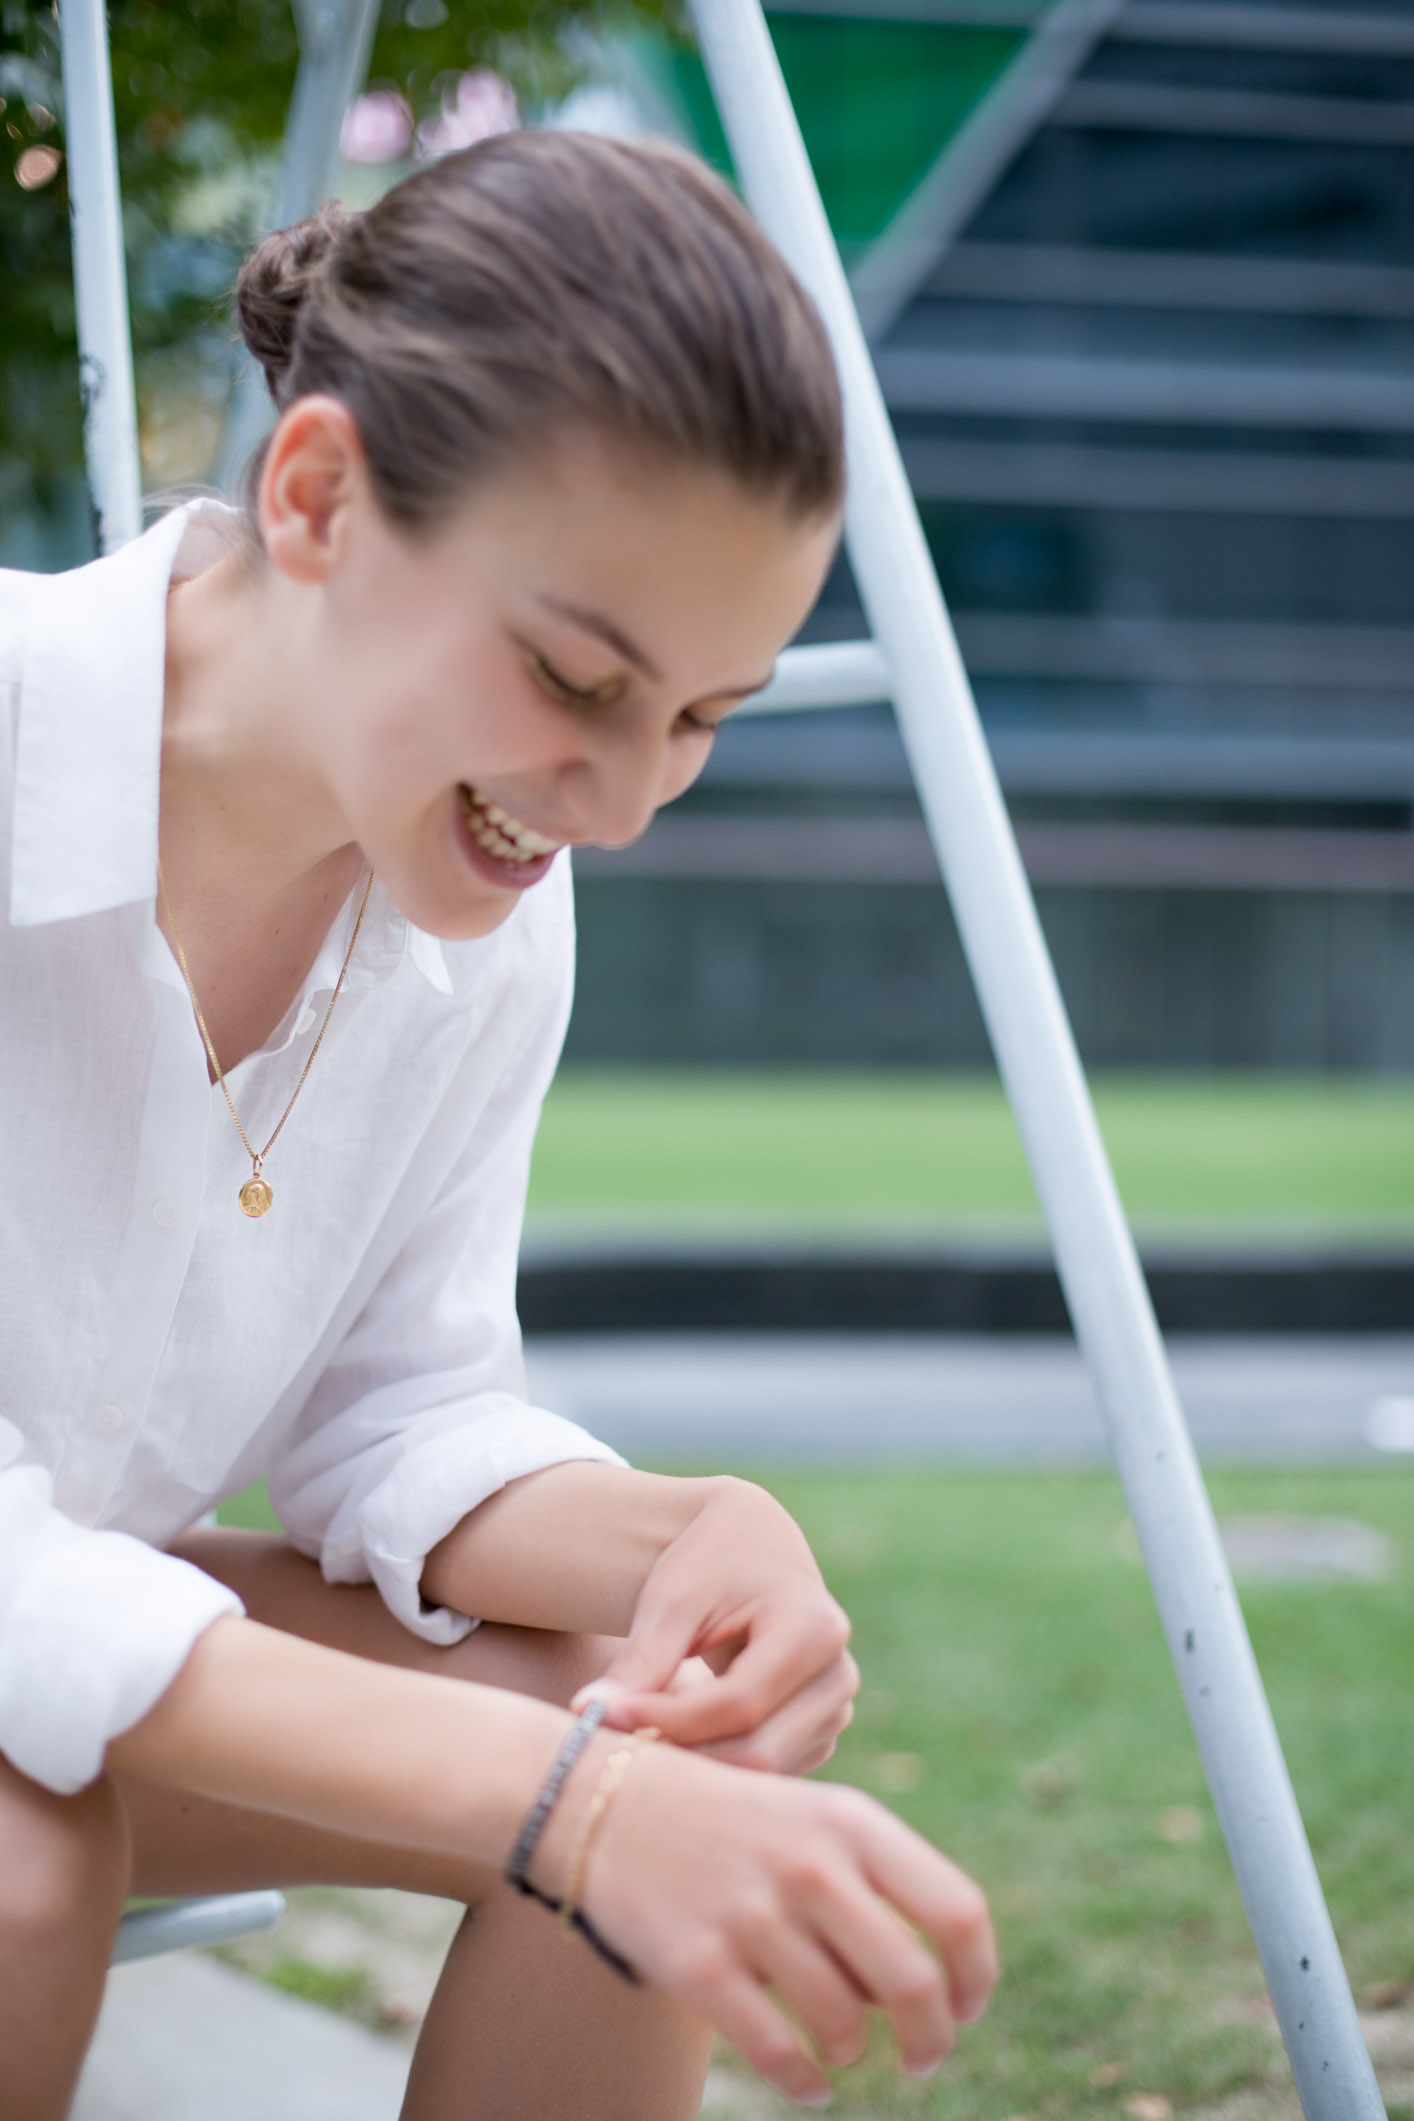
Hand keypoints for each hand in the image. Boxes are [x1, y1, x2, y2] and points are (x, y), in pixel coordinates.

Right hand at [543, 1738, 998, 2106]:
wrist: (600, 1801)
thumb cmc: (726, 1821)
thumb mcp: (811, 1818)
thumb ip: (875, 1882)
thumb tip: (933, 1989)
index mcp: (852, 1822)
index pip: (957, 1912)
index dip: (976, 1977)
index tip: (966, 2008)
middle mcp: (810, 1865)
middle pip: (913, 1984)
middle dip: (931, 2039)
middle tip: (924, 2058)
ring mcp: (753, 1914)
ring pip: (844, 2025)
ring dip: (852, 2054)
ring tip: (840, 2051)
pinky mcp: (699, 1964)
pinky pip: (779, 2053)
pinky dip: (805, 2082)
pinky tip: (806, 2081)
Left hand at [578, 1478, 857, 1773]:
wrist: (748, 1545)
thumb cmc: (708, 1563)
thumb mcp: (672, 1601)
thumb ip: (641, 1661)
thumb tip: (587, 1715)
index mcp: (814, 1628)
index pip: (738, 1703)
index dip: (666, 1719)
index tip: (602, 1716)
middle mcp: (837, 1675)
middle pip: (755, 1748)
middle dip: (680, 1751)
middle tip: (612, 1741)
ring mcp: (834, 1709)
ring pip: (760, 1769)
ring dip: (695, 1763)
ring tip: (638, 1733)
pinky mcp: (819, 1733)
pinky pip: (765, 1772)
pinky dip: (716, 1764)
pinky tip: (674, 1736)